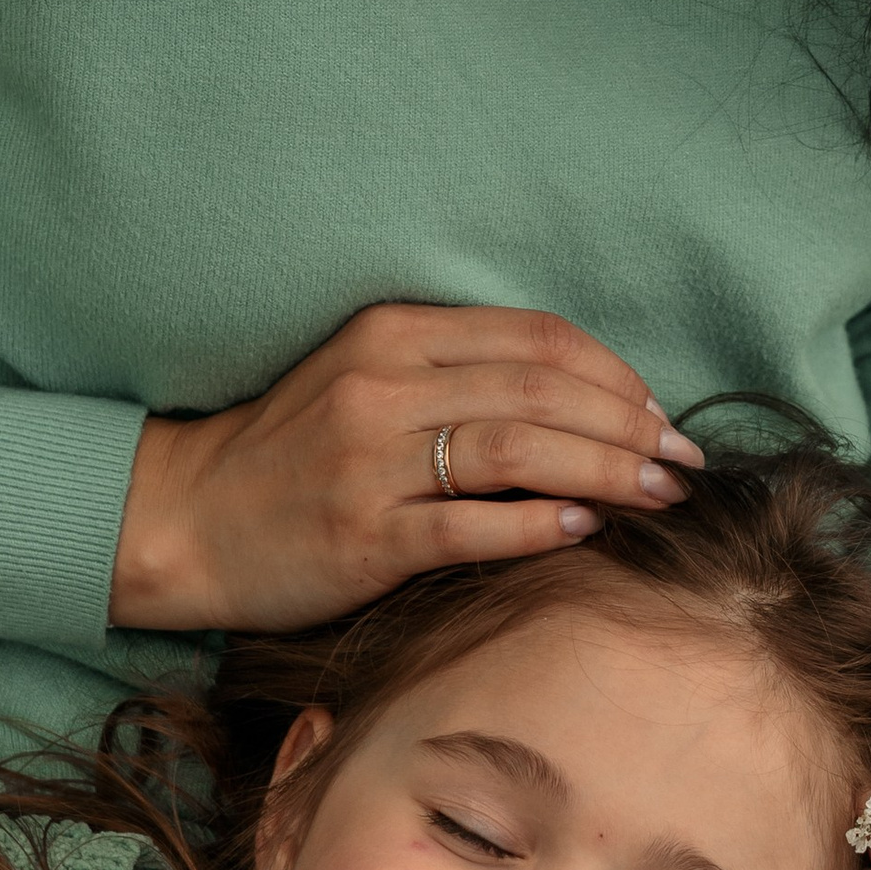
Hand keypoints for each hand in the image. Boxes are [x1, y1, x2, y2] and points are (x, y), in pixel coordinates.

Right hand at [109, 302, 704, 633]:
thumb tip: (584, 401)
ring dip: (605, 470)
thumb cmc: (292, 456)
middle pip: (540, 390)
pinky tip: (585, 529)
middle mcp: (383, 386)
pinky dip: (537, 525)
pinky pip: (469, 526)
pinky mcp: (362, 535)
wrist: (186, 520)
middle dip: (629, 425)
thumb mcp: (368, 381)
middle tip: (684, 460)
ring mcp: (370, 462)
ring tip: (660, 495)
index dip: (615, 374)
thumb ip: (460, 376)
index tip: (660, 412)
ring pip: (517, 451)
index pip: (536, 338)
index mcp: (393, 334)